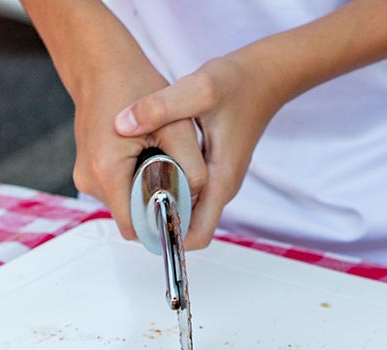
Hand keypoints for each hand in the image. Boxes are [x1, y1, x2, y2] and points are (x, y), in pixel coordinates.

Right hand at [71, 59, 208, 242]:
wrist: (100, 64)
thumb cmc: (134, 86)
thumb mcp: (178, 127)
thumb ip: (193, 168)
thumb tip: (198, 199)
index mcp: (107, 171)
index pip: (136, 227)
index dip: (162, 224)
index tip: (183, 210)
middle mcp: (90, 180)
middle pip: (132, 218)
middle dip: (157, 206)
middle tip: (178, 179)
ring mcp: (85, 177)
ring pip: (127, 206)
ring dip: (147, 193)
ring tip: (161, 161)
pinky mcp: (89, 171)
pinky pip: (120, 191)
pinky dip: (137, 183)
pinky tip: (148, 158)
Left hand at [114, 50, 283, 248]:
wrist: (263, 77)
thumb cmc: (239, 84)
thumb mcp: (198, 89)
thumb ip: (161, 106)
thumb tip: (122, 124)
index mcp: (221, 180)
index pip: (196, 234)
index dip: (167, 235)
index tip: (137, 221)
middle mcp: (221, 187)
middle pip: (187, 227)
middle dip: (156, 221)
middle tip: (124, 200)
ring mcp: (218, 181)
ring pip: (185, 211)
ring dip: (159, 205)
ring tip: (129, 184)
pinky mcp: (213, 171)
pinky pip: (186, 193)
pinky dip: (166, 188)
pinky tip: (145, 168)